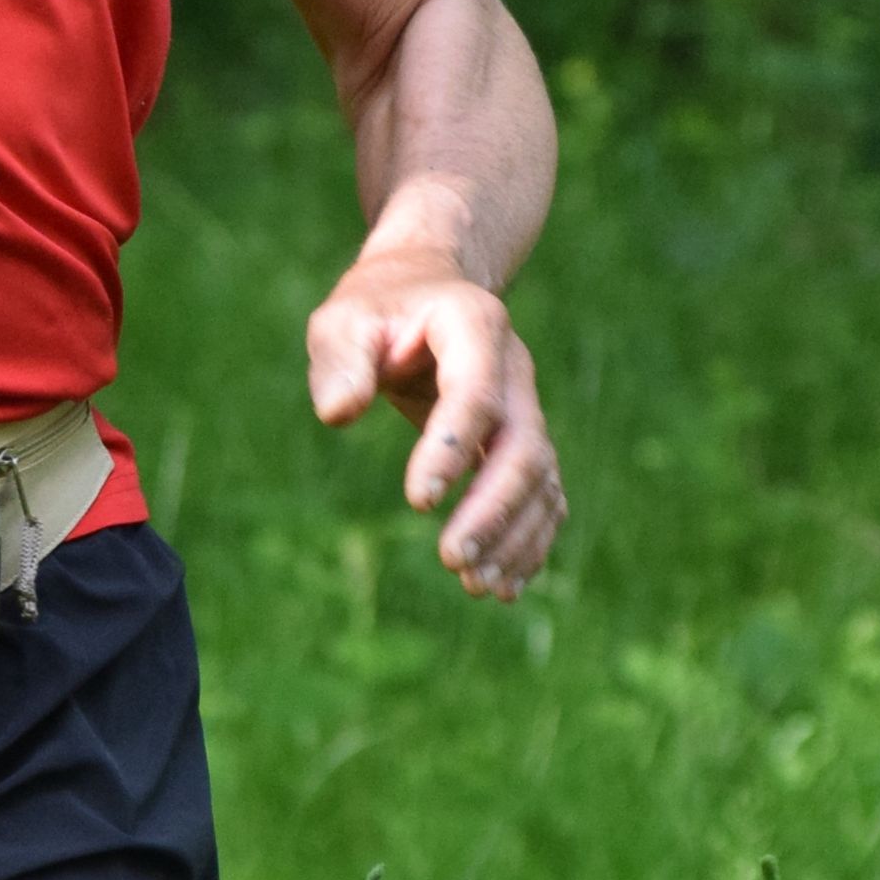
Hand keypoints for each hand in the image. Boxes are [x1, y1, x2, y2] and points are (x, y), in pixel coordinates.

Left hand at [305, 244, 563, 600]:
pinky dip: (528, 541)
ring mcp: (526, 408)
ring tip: (479, 587)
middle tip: (453, 561)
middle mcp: (514, 371)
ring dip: (515, 537)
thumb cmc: (376, 310)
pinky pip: (542, 495)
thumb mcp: (343, 321)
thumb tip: (338, 414)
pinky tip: (501, 585)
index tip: (417, 503)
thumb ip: (340, 361)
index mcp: (474, 327)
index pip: (473, 394)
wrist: (426, 292)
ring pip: (542, 479)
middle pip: (524, 446)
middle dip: (494, 509)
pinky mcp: (523, 440)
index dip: (450, 449)